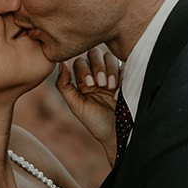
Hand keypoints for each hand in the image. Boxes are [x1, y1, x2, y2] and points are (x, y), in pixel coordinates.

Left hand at [56, 44, 121, 163]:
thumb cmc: (95, 122)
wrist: (117, 133)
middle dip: (97, 66)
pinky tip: (118, 91)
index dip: (84, 69)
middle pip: (94, 54)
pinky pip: (124, 66)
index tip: (90, 85)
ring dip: (109, 69)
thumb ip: (64, 85)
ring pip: (109, 57)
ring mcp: (113, 75)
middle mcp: (97, 75)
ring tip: (109, 86)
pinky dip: (120, 76)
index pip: (80, 61)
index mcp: (84, 80)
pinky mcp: (126, 78)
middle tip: (100, 84)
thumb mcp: (76, 105)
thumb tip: (61, 64)